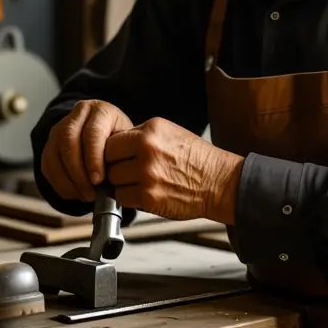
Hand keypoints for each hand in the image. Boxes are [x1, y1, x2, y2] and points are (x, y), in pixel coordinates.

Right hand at [40, 100, 132, 202]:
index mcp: (100, 111)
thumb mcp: (127, 143)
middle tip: (90, 192)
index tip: (98, 180)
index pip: (92, 132)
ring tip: (83, 196)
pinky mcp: (50, 143)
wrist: (107, 136)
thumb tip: (114, 180)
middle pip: (69, 140)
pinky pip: (47, 164)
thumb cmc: (121, 142)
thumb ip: (121, 155)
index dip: (93, 158)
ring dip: (67, 180)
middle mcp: (77, 115)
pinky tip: (73, 193)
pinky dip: (58, 183)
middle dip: (77, 171)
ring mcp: (60, 128)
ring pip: (54, 153)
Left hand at [104, 117, 242, 223]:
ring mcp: (147, 173)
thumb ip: (142, 136)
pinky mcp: (149, 197)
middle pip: (108, 160)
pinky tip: (145, 193)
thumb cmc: (198, 160)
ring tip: (140, 183)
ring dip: (122, 184)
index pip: (112, 139)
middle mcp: (148, 149)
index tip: (120, 158)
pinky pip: (123, 198)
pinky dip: (130, 198)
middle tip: (129, 172)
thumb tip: (116, 145)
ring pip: (114, 180)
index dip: (114, 151)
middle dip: (116, 167)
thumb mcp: (170, 133)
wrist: (219, 182)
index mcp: (152, 129)